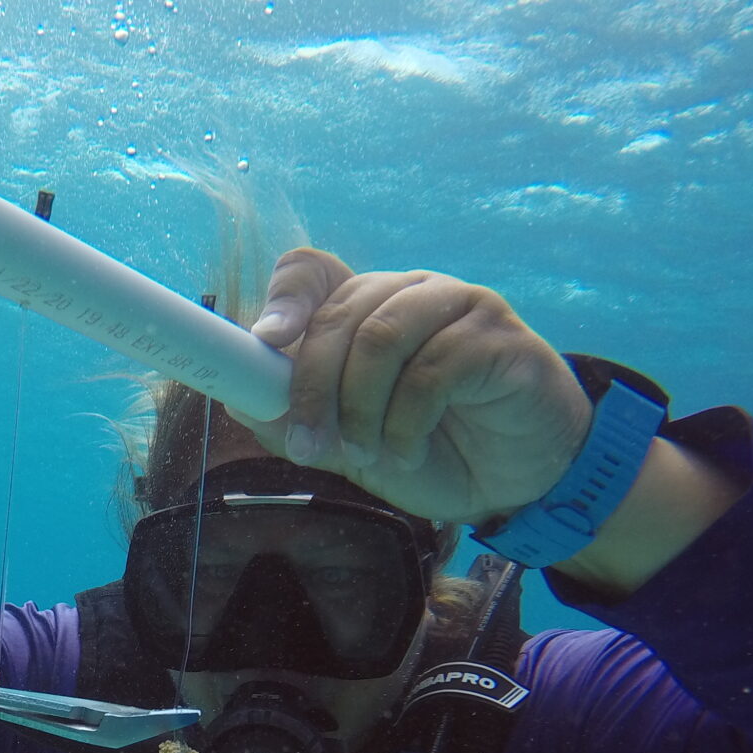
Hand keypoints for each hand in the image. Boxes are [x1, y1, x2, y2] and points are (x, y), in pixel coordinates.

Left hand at [237, 248, 594, 526]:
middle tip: (309, 447)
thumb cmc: (430, 453)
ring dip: (361, 409)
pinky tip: (408, 453)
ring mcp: (459, 306)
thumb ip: (299, 420)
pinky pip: (435, 367)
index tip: (266, 341)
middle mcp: (409, 293)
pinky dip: (407, 423)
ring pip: (383, 336)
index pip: (312, 270)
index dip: (285, 298)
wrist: (513, 482)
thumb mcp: (351, 446)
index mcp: (366, 307)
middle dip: (314, 388)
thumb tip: (239, 398)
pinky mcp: (500, 336)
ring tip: (369, 458)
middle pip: (340, 313)